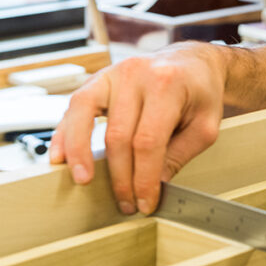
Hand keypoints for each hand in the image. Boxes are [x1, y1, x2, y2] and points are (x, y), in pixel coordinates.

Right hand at [49, 42, 225, 214]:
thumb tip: (154, 185)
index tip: (145, 201)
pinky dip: (64, 133)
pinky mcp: (98, 79)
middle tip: (126, 202)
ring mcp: (113, 74)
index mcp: (167, 84)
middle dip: (120, 176)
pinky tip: (60, 156)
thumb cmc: (200, 93)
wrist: (192, 62)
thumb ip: (180, 155)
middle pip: (119, 135)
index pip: (148, 141)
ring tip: (82, 181)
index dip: (144, 177)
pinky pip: (75, 107)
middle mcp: (136, 74)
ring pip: (84, 116)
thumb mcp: (205, 125)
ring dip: (80, 153)